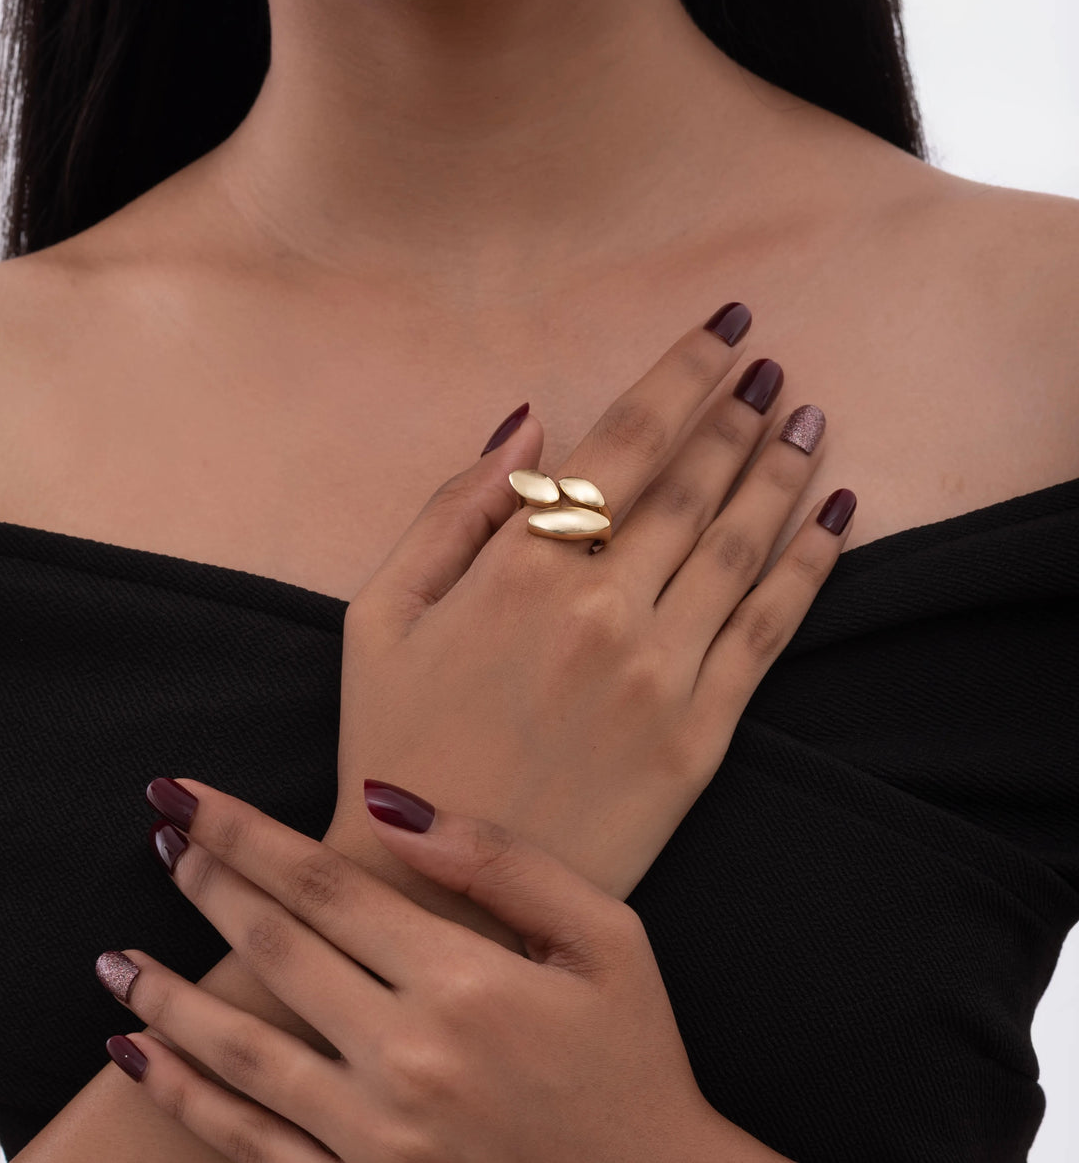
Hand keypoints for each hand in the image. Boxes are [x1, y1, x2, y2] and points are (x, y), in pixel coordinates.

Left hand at [99, 779, 789, 1162]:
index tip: (186, 794)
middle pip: (276, 953)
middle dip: (207, 885)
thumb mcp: (606, 934)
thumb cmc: (632, 1052)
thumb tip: (388, 803)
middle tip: (160, 836)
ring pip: (242, 1051)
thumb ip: (500, 862)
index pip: (324, 886)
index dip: (244, 834)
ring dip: (169, 995)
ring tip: (114, 954)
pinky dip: (185, 1099)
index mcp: (465, 982)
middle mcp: (408, 1059)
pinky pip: (249, 1145)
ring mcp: (377, 1139)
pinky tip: (138, 1056)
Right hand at [334, 302, 852, 899]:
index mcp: (520, 568)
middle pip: (696, 481)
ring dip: (783, 468)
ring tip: (809, 416)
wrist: (438, 889)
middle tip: (773, 364)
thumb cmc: (394, 740)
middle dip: (740, 410)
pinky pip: (770, 632)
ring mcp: (661, 675)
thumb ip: (453, 508)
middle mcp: (603, 609)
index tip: (726, 327)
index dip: (684, 372)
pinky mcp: (701, 738)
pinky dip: (813, 566)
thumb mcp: (380, 612)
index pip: (626, 440)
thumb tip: (527, 420)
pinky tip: (836, 517)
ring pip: (743, 542)